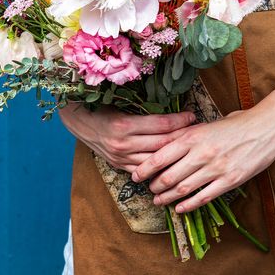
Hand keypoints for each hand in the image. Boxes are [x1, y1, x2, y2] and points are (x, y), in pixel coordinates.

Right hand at [58, 102, 195, 172]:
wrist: (77, 120)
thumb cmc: (100, 106)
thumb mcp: (121, 103)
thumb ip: (144, 109)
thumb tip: (172, 109)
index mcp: (124, 125)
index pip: (161, 125)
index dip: (180, 120)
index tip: (192, 116)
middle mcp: (123, 144)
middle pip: (162, 144)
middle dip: (183, 137)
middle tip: (198, 132)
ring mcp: (121, 158)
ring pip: (156, 160)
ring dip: (174, 155)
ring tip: (190, 148)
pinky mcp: (119, 166)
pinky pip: (144, 170)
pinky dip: (159, 167)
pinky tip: (172, 164)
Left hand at [131, 81, 274, 211]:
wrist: (266, 128)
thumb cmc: (236, 123)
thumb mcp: (207, 124)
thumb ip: (187, 134)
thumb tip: (166, 143)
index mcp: (193, 136)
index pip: (161, 156)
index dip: (145, 168)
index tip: (135, 175)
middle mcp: (202, 153)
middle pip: (169, 175)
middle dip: (155, 185)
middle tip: (148, 189)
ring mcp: (216, 169)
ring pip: (184, 189)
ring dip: (168, 197)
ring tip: (158, 200)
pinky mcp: (229, 181)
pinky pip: (204, 197)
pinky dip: (189, 205)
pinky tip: (179, 208)